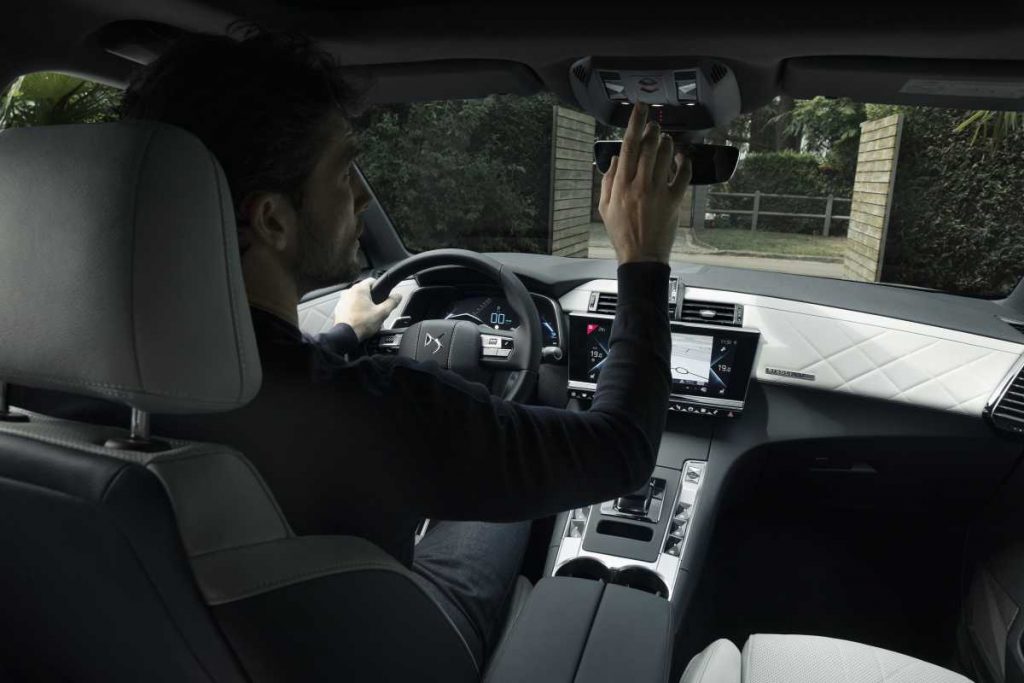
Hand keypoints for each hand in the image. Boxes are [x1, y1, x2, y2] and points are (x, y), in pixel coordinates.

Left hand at [333, 277, 401, 340]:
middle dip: (372, 298)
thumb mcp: (382, 313)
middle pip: (364, 291)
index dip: (380, 287)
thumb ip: (392, 302)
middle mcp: (348, 292)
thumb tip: (398, 296)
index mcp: (359, 289)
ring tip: (368, 316)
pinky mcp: (339, 309)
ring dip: (362, 304)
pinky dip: (354, 310)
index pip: (372, 280)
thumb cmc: (361, 324)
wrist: (345, 336)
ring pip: (356, 298)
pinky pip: (349, 306)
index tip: (383, 295)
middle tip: (376, 309)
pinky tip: (359, 319)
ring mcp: (342, 300)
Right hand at [598, 103, 691, 263]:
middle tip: (655, 125)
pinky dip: (685, 162)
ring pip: (666, 156)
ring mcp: (658, 192)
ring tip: (666, 141)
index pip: (628, 146)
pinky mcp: (674, 200)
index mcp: (620, 185)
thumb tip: (616, 159)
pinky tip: (682, 158)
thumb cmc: (621, 232)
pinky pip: (683, 175)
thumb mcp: (605, 208)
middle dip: (653, 130)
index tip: (640, 108)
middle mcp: (639, 184)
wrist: (641, 256)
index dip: (635, 123)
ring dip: (668, 143)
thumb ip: (608, 181)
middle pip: (649, 146)